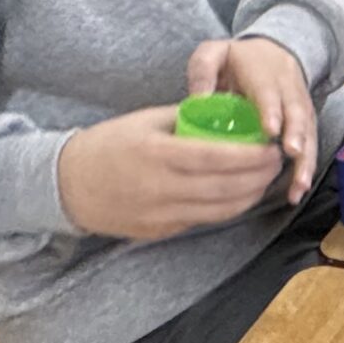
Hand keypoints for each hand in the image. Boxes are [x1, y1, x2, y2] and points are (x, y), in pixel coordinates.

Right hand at [57, 106, 282, 240]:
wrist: (66, 185)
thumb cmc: (107, 145)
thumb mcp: (145, 120)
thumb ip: (187, 118)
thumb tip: (228, 111)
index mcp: (157, 154)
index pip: (217, 158)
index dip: (251, 157)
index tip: (272, 148)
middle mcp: (160, 188)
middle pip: (226, 188)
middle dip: (259, 177)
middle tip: (277, 162)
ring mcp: (160, 215)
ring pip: (220, 210)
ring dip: (249, 196)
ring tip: (264, 179)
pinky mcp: (159, 231)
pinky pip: (202, 220)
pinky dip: (226, 208)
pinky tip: (238, 194)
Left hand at [188, 36, 319, 200]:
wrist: (270, 52)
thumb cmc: (235, 59)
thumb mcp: (214, 53)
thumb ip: (203, 71)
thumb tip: (198, 100)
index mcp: (262, 70)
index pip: (268, 90)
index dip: (271, 109)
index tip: (271, 130)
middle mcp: (287, 86)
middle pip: (297, 111)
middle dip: (297, 133)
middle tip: (293, 153)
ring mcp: (300, 103)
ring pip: (308, 130)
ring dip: (306, 158)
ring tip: (299, 185)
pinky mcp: (306, 119)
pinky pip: (311, 142)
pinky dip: (307, 166)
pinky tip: (299, 188)